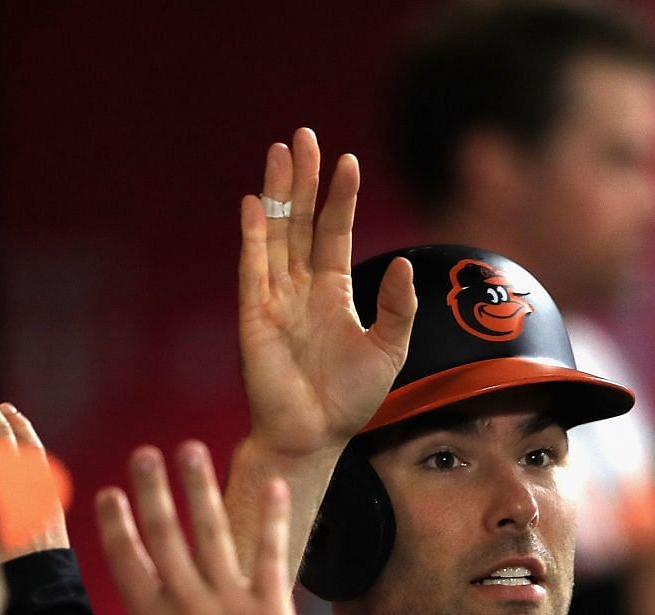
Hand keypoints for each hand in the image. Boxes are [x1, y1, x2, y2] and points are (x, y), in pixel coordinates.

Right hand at [43, 444, 302, 614]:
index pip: (127, 560)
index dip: (116, 523)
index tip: (110, 492)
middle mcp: (188, 602)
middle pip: (166, 535)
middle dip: (154, 491)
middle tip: (146, 453)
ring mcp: (230, 601)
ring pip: (212, 534)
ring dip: (201, 490)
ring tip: (192, 451)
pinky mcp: (270, 606)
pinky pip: (270, 554)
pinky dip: (272, 519)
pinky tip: (274, 485)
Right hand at [238, 128, 416, 457]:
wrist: (314, 438)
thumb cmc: (349, 401)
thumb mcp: (388, 351)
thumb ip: (398, 308)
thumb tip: (402, 264)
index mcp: (331, 292)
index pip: (334, 232)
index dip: (341, 197)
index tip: (348, 161)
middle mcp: (300, 288)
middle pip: (301, 221)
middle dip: (304, 179)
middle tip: (304, 136)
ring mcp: (274, 299)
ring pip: (276, 235)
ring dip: (279, 195)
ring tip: (281, 153)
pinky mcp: (254, 317)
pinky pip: (253, 269)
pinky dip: (254, 237)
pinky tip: (257, 205)